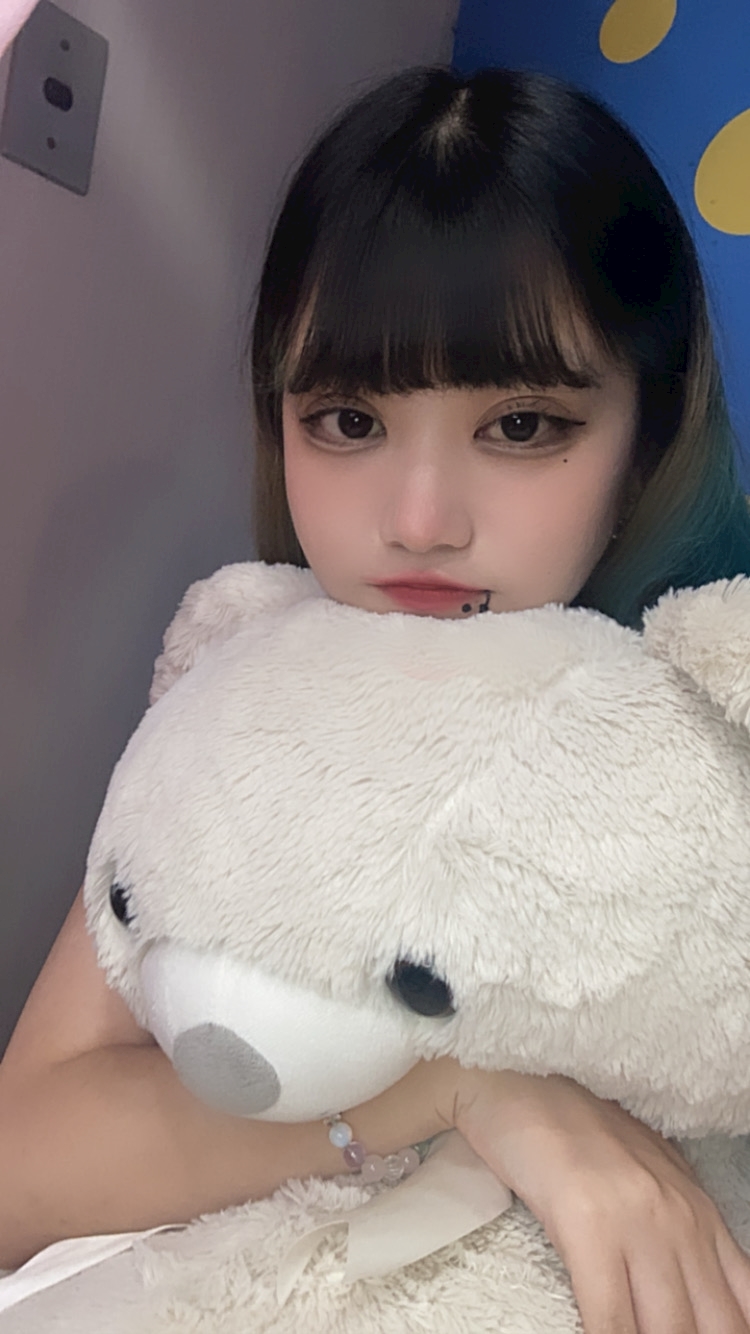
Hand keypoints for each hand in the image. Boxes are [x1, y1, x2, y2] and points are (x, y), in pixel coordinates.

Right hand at [449, 1066, 749, 1333]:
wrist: (514, 1082)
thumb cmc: (574, 1128)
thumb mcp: (649, 1175)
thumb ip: (682, 1226)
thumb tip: (701, 1288)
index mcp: (701, 1213)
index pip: (741, 1307)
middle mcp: (680, 1219)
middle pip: (710, 1327)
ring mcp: (636, 1220)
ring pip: (666, 1331)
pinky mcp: (587, 1224)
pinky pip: (609, 1319)